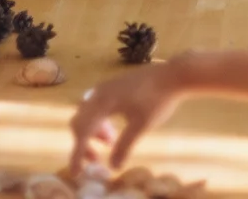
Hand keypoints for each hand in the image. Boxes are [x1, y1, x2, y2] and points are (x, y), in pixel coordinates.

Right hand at [69, 62, 185, 173]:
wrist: (171, 76)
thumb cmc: (157, 100)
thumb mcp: (141, 126)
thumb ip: (125, 146)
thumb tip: (113, 167)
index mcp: (103, 102)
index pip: (82, 131)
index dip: (78, 153)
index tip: (77, 172)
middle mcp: (98, 93)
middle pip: (79, 121)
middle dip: (84, 142)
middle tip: (96, 159)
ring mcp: (104, 87)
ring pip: (86, 112)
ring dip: (92, 131)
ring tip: (110, 141)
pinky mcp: (111, 86)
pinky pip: (94, 105)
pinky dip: (98, 120)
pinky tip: (113, 127)